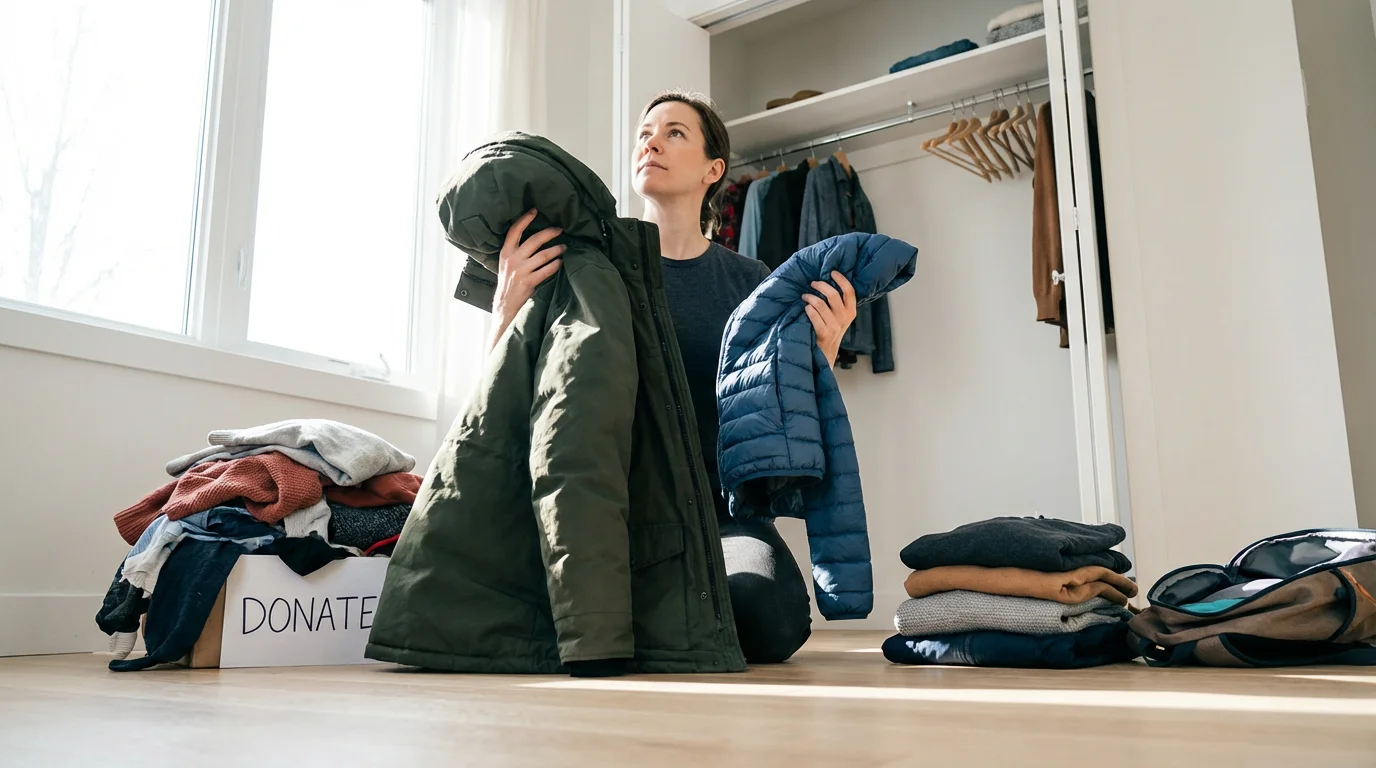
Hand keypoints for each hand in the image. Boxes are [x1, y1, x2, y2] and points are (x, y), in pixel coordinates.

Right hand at [490, 208, 563, 349]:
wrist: (505, 306)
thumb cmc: (508, 283)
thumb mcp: (506, 264)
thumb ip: (516, 252)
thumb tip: (534, 239)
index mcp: (505, 252)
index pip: (514, 231)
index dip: (525, 219)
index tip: (535, 210)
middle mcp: (512, 259)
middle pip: (534, 240)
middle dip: (550, 233)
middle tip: (560, 229)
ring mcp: (520, 271)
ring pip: (543, 255)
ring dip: (556, 250)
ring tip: (564, 247)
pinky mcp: (528, 282)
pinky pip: (546, 270)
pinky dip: (555, 265)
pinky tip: (561, 263)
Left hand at [803, 271, 856, 367]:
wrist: (826, 357)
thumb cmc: (830, 333)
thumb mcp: (839, 319)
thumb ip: (838, 305)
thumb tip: (827, 283)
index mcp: (851, 313)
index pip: (850, 291)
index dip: (841, 279)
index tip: (832, 272)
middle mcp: (845, 319)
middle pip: (833, 294)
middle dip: (820, 286)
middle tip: (812, 284)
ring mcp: (835, 327)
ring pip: (820, 304)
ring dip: (809, 297)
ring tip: (805, 296)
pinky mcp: (824, 334)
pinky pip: (814, 315)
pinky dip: (808, 309)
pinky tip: (805, 309)